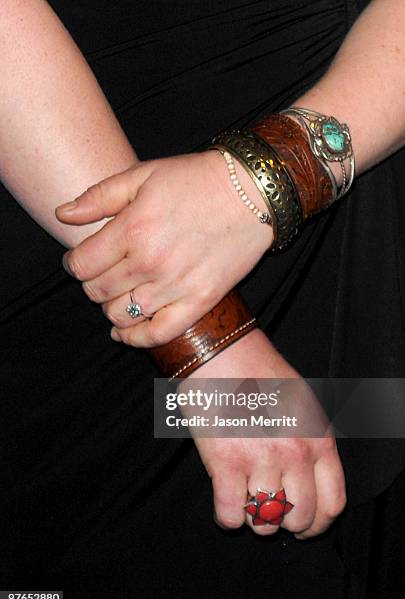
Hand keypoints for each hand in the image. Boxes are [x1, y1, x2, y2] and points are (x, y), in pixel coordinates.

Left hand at [56, 151, 272, 346]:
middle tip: (102, 273)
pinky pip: (159, 333)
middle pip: (97, 292)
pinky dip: (136, 338)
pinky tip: (124, 332)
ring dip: (111, 307)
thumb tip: (62, 214)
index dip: (74, 264)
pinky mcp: (200, 301)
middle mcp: (150, 263)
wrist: (252, 193)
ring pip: (121, 315)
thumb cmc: (197, 179)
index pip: (81, 265)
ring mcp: (176, 286)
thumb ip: (99, 196)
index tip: (79, 260)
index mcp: (133, 230)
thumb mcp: (143, 175)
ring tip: (118, 294)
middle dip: (92, 284)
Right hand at [180, 330, 346, 537]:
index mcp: (318, 439)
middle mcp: (295, 454)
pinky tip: (224, 501)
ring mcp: (261, 460)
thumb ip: (311, 443)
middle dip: (283, 522)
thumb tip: (306, 480)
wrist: (221, 352)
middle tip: (268, 511)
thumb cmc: (258, 372)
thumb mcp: (303, 404)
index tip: (304, 527)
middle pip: (298, 518)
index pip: (332, 503)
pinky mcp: (226, 464)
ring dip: (252, 518)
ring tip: (244, 498)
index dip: (317, 524)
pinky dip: (227, 516)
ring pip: (263, 523)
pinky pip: (230, 515)